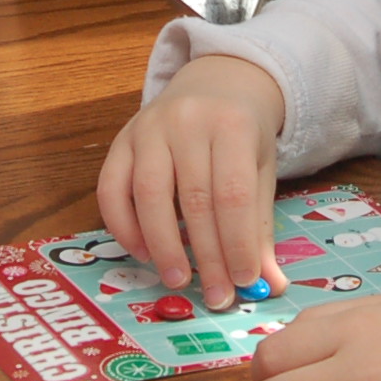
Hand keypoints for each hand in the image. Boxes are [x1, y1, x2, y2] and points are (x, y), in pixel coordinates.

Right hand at [99, 54, 290, 311]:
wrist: (214, 84)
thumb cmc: (241, 135)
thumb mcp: (260, 171)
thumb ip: (259, 227)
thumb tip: (270, 286)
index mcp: (232, 126)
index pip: (233, 194)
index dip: (237, 243)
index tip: (243, 282)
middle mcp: (187, 122)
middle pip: (194, 198)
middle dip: (206, 255)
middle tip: (215, 296)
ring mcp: (148, 128)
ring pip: (148, 194)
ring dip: (163, 245)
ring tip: (179, 280)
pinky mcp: (120, 139)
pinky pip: (110, 188)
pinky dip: (123, 227)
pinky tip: (143, 253)